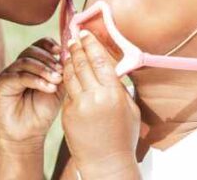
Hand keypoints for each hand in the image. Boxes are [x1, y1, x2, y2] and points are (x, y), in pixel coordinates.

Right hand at [0, 38, 64, 149]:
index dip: (50, 45)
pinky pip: (19, 76)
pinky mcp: (1, 83)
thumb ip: (63, 73)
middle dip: (49, 59)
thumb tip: (71, 55)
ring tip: (56, 80)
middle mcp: (18, 66)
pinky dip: (35, 80)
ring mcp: (8, 73)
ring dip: (44, 69)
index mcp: (32, 64)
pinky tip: (48, 87)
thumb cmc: (42, 112)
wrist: (27, 134)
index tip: (62, 51)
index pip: (39, 45)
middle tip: (61, 71)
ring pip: (25, 61)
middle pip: (32, 50)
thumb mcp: (57, 89)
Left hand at [62, 30, 140, 178]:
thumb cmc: (123, 136)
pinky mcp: (67, 114)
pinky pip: (67, 91)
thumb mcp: (130, 109)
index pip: (99, 60)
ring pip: (69, 75)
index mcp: (113, 94)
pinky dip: (66, 79)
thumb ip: (120, 88)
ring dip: (68, 60)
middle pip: (82, 64)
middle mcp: (94, 98)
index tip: (86, 33)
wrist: (106, 162)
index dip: (91, 44)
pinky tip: (66, 71)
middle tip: (74, 37)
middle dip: (77, 48)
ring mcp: (78, 106)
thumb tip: (113, 68)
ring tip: (68, 50)